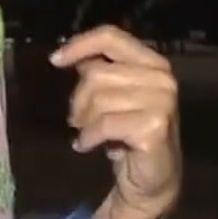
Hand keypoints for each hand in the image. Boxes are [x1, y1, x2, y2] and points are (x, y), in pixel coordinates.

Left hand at [54, 26, 180, 218]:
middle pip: (96, 74)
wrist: (153, 182)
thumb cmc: (130, 134)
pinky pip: (103, 125)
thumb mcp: (114, 96)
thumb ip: (100, 72)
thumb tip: (66, 54)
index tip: (55, 60)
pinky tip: (86, 146)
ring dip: (84, 122)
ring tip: (86, 133)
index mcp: (153, 63)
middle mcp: (162, 78)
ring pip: (98, 100)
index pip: (111, 37)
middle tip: (77, 120)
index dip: (80, 45)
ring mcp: (162, 102)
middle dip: (79, 100)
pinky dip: (88, 137)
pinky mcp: (154, 128)